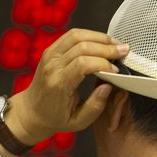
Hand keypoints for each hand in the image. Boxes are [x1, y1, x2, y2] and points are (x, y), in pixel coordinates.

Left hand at [10, 28, 125, 144]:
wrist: (32, 111)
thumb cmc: (56, 117)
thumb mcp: (78, 121)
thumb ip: (96, 106)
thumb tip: (108, 86)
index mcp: (58, 84)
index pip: (82, 64)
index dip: (103, 63)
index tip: (117, 70)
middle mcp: (52, 66)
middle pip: (82, 46)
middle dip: (106, 47)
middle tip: (124, 51)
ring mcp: (50, 55)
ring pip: (77, 35)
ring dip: (100, 37)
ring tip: (116, 44)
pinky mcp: (51, 49)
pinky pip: (72, 35)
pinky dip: (90, 35)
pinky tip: (102, 41)